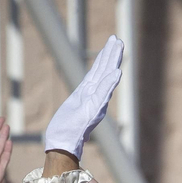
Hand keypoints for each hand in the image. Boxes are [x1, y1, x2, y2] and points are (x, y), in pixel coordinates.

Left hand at [44, 35, 123, 160]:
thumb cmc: (66, 128)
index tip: (112, 41)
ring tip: (119, 47)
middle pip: (104, 71)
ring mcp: (95, 103)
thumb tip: (90, 91)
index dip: (105, 56)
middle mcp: (94, 96)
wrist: (62, 143)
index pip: (98, 70)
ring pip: (106, 79)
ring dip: (113, 62)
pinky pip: (102, 94)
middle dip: (111, 54)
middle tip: (118, 39)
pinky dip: (110, 84)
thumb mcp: (75, 107)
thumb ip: (84, 99)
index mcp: (88, 92)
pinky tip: (117, 73)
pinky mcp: (92, 111)